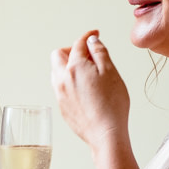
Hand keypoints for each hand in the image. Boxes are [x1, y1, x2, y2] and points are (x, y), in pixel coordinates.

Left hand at [51, 30, 129, 149]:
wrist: (105, 133)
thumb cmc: (111, 105)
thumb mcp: (111, 72)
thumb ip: (100, 52)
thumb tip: (92, 41)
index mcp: (74, 67)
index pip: (78, 44)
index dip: (88, 37)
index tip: (94, 35)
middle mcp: (62, 79)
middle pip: (58, 55)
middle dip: (71, 50)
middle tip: (87, 54)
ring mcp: (59, 94)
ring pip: (56, 71)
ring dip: (67, 66)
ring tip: (86, 71)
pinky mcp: (61, 107)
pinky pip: (60, 87)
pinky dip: (68, 81)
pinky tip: (83, 88)